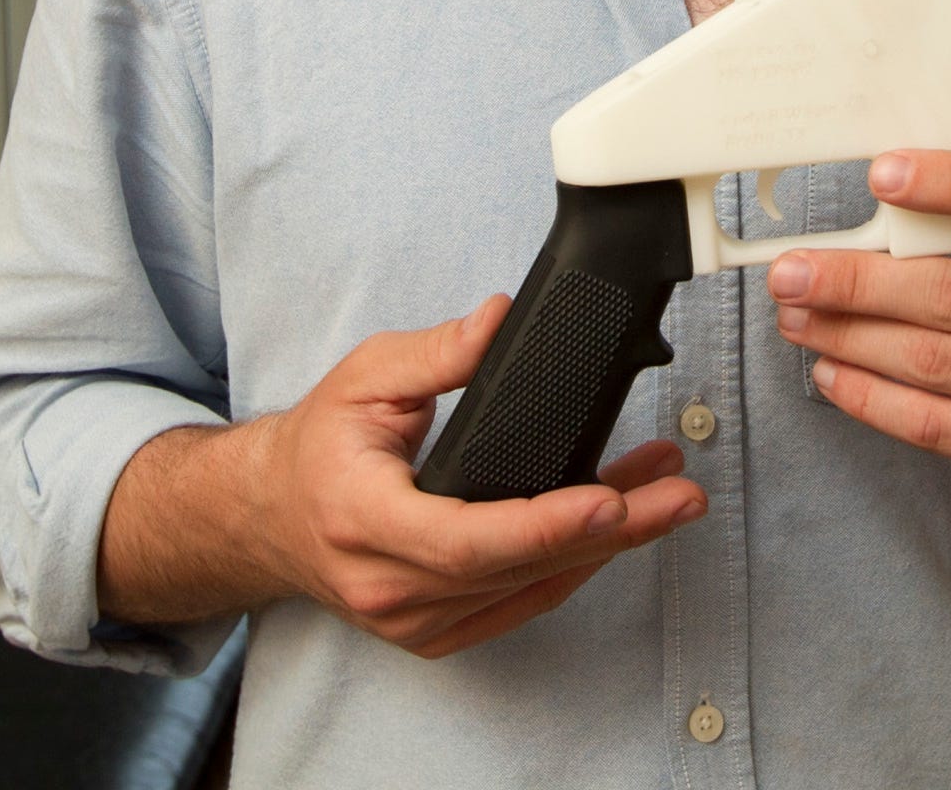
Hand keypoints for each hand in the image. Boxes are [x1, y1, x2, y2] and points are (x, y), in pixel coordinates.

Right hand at [252, 294, 707, 657]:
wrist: (272, 515)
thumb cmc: (319, 447)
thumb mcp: (365, 377)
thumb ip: (435, 353)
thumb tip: (498, 320)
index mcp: (367, 519)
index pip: (469, 538)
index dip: (546, 524)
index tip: (610, 501)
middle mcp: (390, 585)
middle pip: (518, 570)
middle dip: (612, 532)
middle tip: (679, 496)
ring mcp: (415, 620)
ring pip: (531, 590)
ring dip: (609, 546)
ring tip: (670, 496)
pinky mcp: (438, 630)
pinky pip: (521, 604)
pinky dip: (575, 565)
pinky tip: (620, 525)